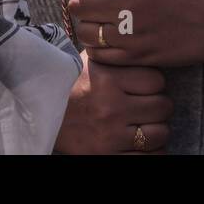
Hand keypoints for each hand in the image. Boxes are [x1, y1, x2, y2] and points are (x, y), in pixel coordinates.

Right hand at [54, 53, 172, 154]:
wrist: (40, 115)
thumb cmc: (71, 84)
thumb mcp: (91, 62)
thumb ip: (118, 56)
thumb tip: (145, 45)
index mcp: (108, 79)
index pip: (156, 80)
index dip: (154, 82)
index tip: (146, 85)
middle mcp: (111, 107)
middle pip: (162, 106)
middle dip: (159, 105)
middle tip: (149, 105)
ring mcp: (110, 136)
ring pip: (160, 134)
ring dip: (157, 129)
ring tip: (147, 124)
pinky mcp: (107, 157)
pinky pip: (148, 158)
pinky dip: (151, 151)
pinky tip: (143, 143)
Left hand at [70, 0, 203, 66]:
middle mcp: (126, 9)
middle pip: (79, 6)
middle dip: (83, 0)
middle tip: (95, 0)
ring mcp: (129, 36)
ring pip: (85, 32)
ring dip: (89, 24)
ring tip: (100, 20)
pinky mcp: (135, 57)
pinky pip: (99, 54)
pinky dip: (99, 47)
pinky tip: (109, 38)